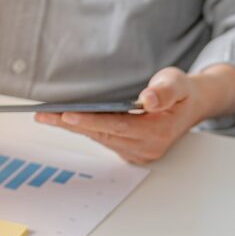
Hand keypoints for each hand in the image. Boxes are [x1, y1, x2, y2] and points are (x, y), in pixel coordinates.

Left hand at [35, 65, 234, 163]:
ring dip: (74, 127)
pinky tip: (66, 120)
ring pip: (101, 138)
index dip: (91, 121)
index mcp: (158, 132)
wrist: (191, 105)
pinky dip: (86, 129)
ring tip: (47, 116)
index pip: (118, 126)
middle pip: (102, 134)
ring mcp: (139, 152)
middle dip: (71, 124)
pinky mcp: (131, 151)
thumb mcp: (178, 82)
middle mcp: (147, 147)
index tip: (67, 115)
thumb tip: (149, 99)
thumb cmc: (181, 92)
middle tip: (43, 115)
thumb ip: (165, 90)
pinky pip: (104, 140)